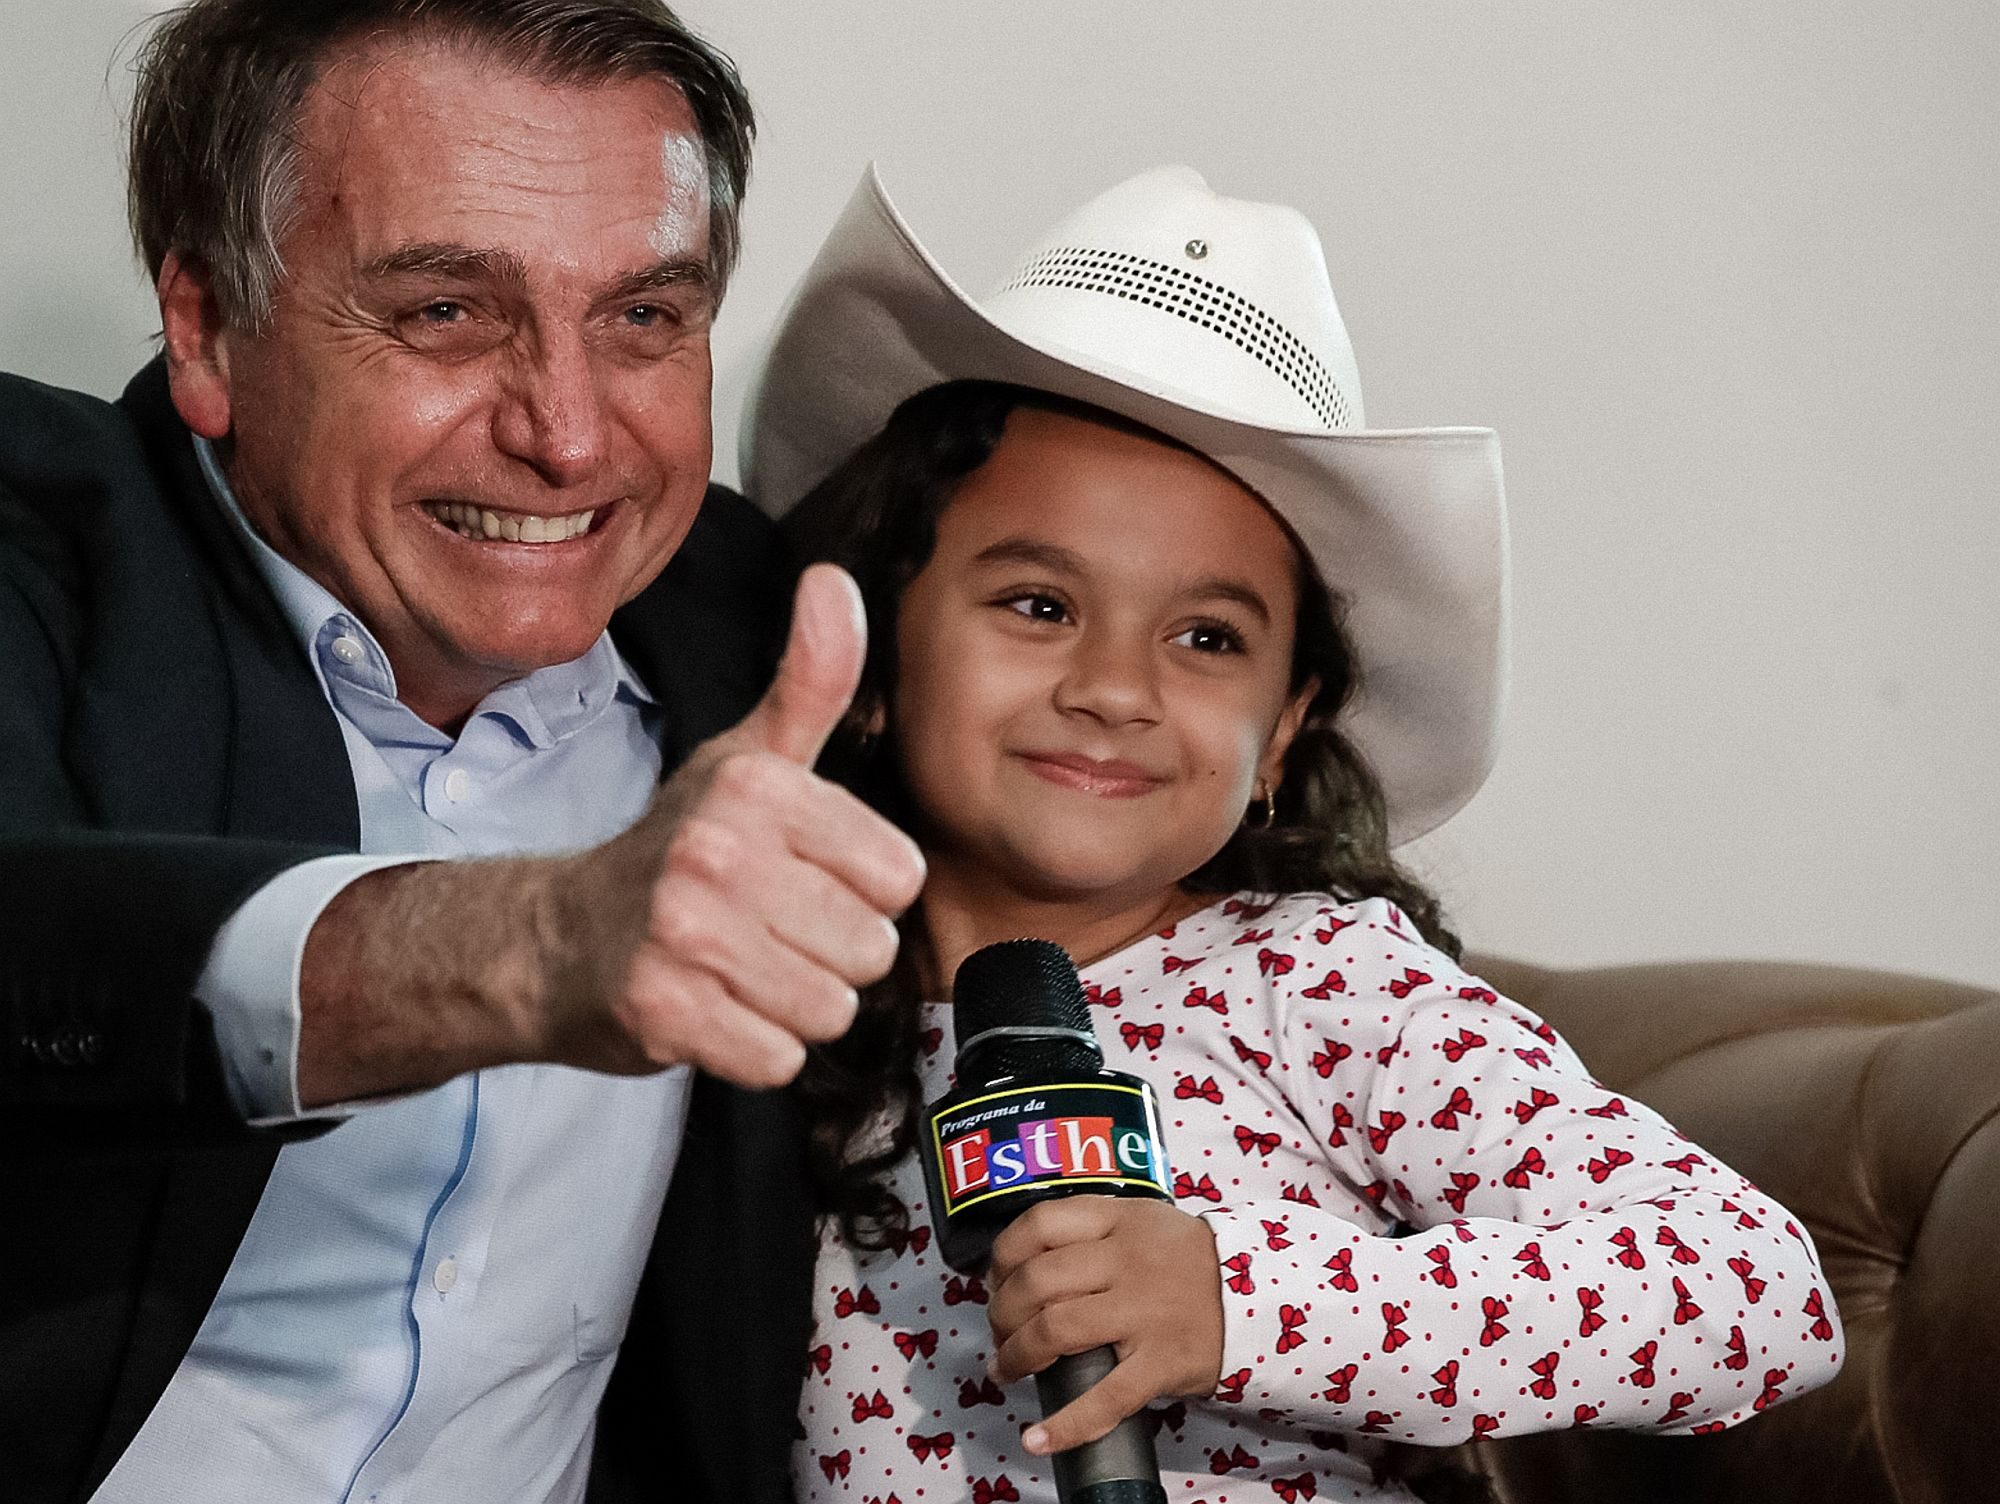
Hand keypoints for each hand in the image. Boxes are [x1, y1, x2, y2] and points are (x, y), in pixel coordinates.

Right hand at [540, 563, 924, 1085]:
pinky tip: (715, 1010)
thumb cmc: (676, 849)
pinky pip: (778, 1058)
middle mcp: (717, 853)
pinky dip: (755, 1049)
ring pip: (830, 1009)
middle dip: (829, 954)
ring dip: (795, 1005)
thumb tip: (836, 578)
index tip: (800, 878)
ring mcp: (684, 936)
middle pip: (870, 948)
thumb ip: (811, 678)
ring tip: (742, 971)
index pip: (899, 876)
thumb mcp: (748, 757)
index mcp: (756, 787)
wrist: (556, 941)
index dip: (860, 890)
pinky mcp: (663, 1013)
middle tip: (766, 932)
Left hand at [985, 1197, 1223, 1454]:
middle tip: (999, 1332)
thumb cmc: (1185, 1262)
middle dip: (1001, 1313)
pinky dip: (1066, 1424)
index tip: (995, 1280)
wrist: (1258, 1296)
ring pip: (1057, 1330)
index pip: (1038, 1225)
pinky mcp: (1162, 1363)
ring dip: (1017, 1356)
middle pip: (1038, 1282)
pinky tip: (1038, 1438)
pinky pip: (1105, 1398)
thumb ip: (1089, 1231)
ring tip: (1006, 1370)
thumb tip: (1020, 1266)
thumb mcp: (1141, 1223)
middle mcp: (1127, 1262)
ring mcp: (1144, 1313)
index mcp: (1118, 1220)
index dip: (1003, 1256)